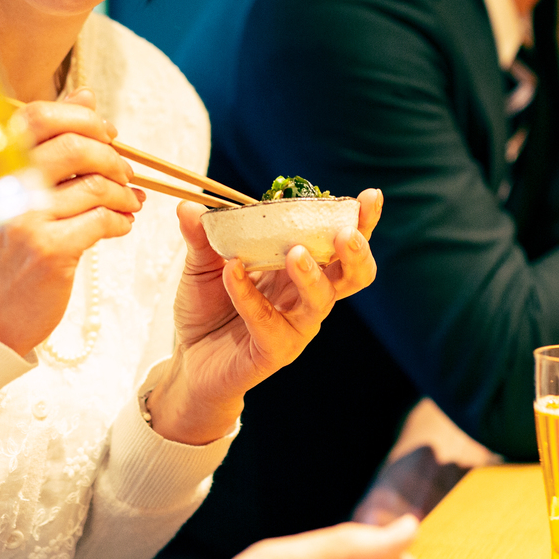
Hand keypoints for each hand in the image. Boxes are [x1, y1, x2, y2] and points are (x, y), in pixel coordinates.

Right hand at [0, 89, 144, 353]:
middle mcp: (4, 187)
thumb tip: (85, 94)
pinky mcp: (49, 252)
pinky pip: (101, 221)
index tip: (107, 134)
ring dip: (123, 192)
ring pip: (93, 185)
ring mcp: (25, 219)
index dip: (82, 117)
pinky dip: (121, 219)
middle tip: (125, 172)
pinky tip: (122, 225)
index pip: (38, 116)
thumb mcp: (12, 189)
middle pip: (72, 146)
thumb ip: (47, 141)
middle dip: (111, 156)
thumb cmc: (1, 249)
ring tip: (130, 202)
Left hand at [144, 189, 382, 445]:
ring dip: (311, 274)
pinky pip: (267, 320)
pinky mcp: (273, 350)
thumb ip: (202, 236)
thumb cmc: (208, 308)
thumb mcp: (202, 264)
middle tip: (345, 234)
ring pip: (321, 301)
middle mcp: (307, 297)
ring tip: (296, 253)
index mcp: (302, 268)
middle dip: (356, 253)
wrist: (189, 360)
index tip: (370, 197)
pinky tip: (231, 271)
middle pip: (352, 276)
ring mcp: (295, 326)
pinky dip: (249, 294)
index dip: (360, 222)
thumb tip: (189, 206)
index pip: (340, 244)